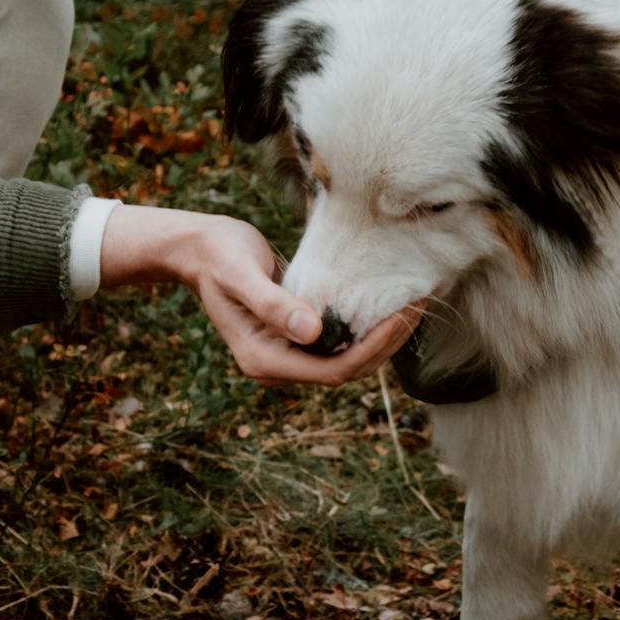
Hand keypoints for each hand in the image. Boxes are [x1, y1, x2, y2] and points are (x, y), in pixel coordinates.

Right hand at [99, 205, 419, 385]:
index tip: (402, 317)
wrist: (200, 249)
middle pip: (347, 370)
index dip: (373, 349)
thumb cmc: (219, 256)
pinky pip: (340, 343)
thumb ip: (273, 303)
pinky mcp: (297, 338)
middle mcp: (278, 366)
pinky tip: (387, 305)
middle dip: (387, 344)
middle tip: (420, 306)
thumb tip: (310, 332)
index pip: (334, 370)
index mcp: (264, 360)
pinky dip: (366, 328)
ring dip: (382, 338)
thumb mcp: (241, 274)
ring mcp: (288, 355)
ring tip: (413, 305)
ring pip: (348, 359)